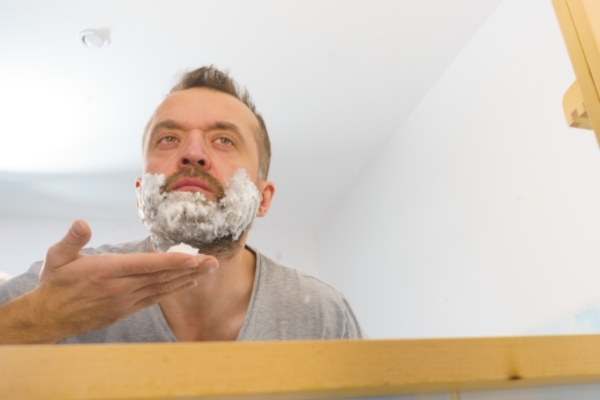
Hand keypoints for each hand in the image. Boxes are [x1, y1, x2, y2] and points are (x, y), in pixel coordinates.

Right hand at [4, 220, 217, 343]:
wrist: (49, 317)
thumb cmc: (55, 283)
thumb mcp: (57, 257)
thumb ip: (72, 239)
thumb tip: (81, 223)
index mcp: (107, 271)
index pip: (146, 264)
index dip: (172, 261)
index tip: (193, 257)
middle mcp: (121, 287)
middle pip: (161, 276)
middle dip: (190, 268)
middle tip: (214, 262)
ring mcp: (125, 301)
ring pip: (162, 288)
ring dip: (186, 278)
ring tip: (208, 271)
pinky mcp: (126, 309)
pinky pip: (155, 298)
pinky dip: (173, 290)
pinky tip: (188, 283)